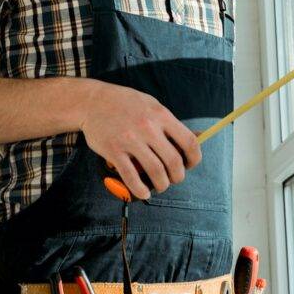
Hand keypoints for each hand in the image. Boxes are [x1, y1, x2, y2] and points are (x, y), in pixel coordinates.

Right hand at [79, 80, 201, 199]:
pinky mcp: (114, 151)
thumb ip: (172, 123)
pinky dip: (140, 190)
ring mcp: (130, 140)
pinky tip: (143, 192)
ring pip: (155, 172)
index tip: (190, 165)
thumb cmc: (126, 104)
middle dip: (177, 176)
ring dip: (161, 185)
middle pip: (174, 161)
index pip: (189, 142)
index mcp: (161, 115)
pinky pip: (131, 177)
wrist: (93, 101)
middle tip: (173, 178)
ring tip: (160, 186)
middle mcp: (148, 127)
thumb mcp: (153, 106)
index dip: (194, 159)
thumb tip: (200, 138)